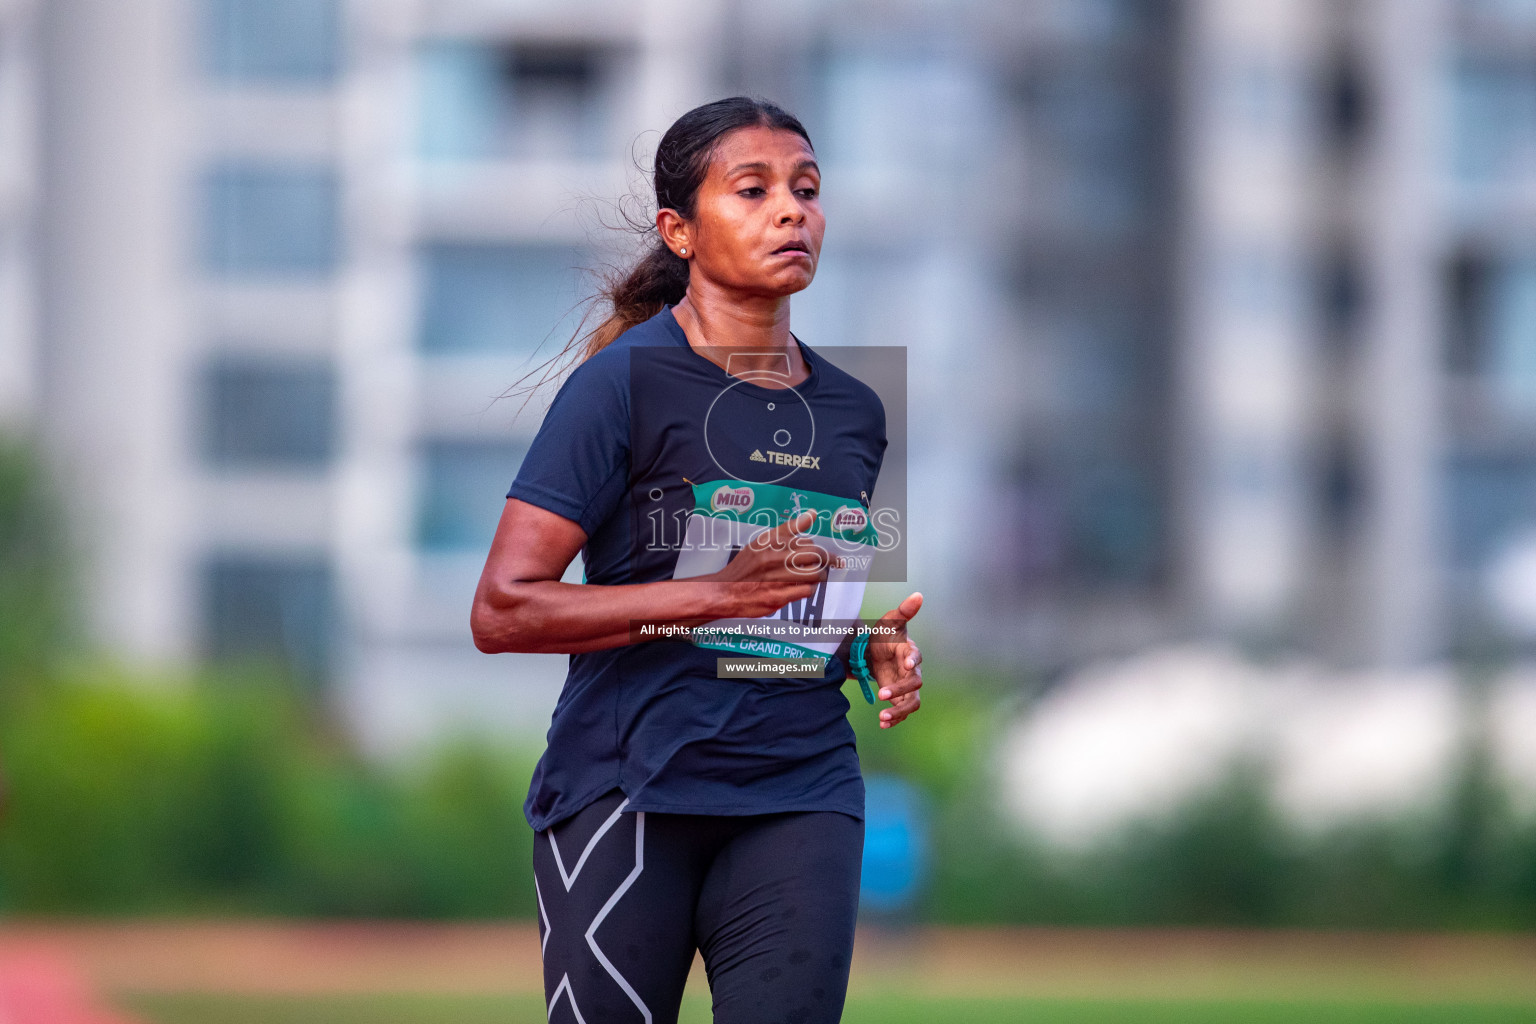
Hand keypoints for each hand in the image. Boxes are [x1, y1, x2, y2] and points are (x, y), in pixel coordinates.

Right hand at [711, 511, 830, 617]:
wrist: (723, 591)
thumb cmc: (745, 567)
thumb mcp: (761, 542)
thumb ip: (788, 529)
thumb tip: (812, 514)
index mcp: (770, 542)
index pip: (806, 541)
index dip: (815, 547)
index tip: (819, 553)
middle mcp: (773, 558)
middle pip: (814, 555)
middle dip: (828, 560)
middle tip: (832, 563)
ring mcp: (775, 578)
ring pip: (814, 574)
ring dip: (820, 576)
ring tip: (817, 576)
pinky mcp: (777, 597)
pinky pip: (806, 591)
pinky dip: (810, 589)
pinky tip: (804, 588)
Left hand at [867, 592, 922, 728]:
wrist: (875, 652)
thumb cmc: (886, 635)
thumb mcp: (889, 622)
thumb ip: (903, 611)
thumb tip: (919, 595)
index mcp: (910, 652)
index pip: (916, 657)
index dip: (913, 660)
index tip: (907, 664)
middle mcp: (912, 671)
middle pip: (914, 684)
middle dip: (899, 690)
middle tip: (881, 694)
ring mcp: (907, 686)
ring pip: (911, 702)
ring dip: (898, 711)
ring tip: (883, 718)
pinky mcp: (899, 698)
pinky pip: (901, 711)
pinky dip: (894, 718)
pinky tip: (882, 723)